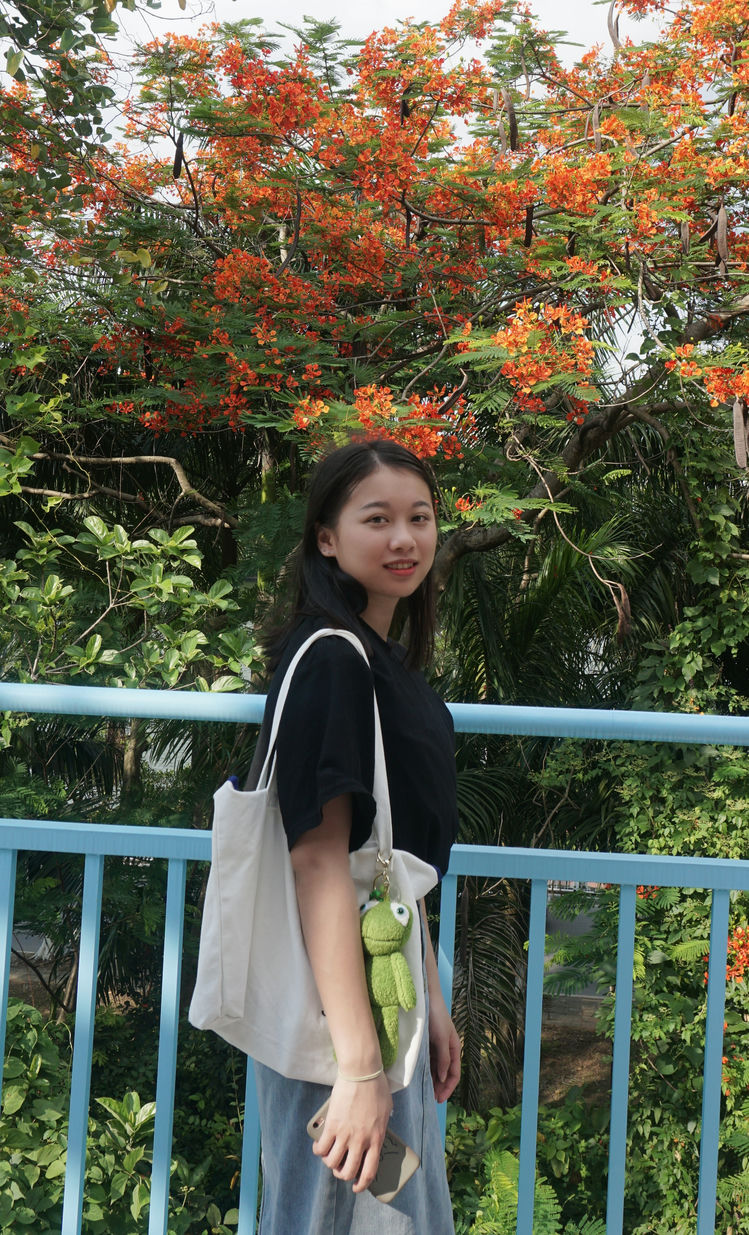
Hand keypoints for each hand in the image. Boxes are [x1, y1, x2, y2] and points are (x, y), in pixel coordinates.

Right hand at [312, 1072, 391, 1192]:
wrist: (361, 1072)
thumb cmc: (377, 1087)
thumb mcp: (386, 1110)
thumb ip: (382, 1126)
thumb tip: (378, 1133)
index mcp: (376, 1139)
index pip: (369, 1171)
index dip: (361, 1184)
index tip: (356, 1187)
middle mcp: (360, 1141)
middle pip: (347, 1171)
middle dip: (341, 1175)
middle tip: (339, 1168)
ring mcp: (345, 1134)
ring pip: (332, 1162)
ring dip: (329, 1163)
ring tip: (328, 1156)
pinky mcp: (332, 1125)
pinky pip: (321, 1147)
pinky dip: (318, 1151)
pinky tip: (318, 1148)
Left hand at [428, 990, 460, 1102]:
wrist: (426, 999)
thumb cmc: (436, 1017)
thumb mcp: (442, 1039)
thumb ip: (444, 1059)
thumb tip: (444, 1078)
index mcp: (454, 1049)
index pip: (455, 1074)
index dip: (449, 1088)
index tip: (440, 1099)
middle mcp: (446, 1050)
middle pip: (445, 1074)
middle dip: (441, 1087)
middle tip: (431, 1100)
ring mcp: (436, 1048)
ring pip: (437, 1069)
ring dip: (433, 1081)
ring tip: (426, 1092)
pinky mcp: (427, 1044)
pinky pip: (429, 1062)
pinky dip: (427, 1072)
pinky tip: (421, 1078)